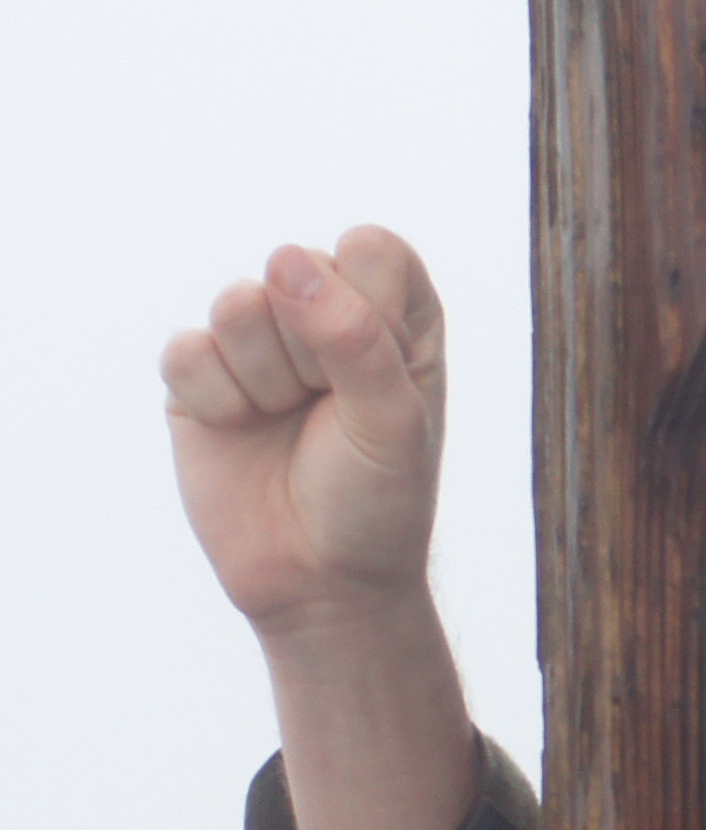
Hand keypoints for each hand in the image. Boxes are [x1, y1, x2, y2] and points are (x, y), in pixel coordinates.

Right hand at [161, 227, 448, 637]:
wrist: (319, 581)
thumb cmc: (377, 499)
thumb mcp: (393, 422)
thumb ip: (355, 337)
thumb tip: (286, 259)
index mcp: (396, 314)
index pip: (369, 249)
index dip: (367, 311)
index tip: (379, 376)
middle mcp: (326, 313)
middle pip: (294, 266)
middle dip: (312, 351)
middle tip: (329, 413)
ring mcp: (258, 341)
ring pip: (236, 302)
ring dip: (265, 376)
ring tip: (286, 421)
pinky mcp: (200, 375)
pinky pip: (186, 351)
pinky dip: (217, 400)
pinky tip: (240, 431)